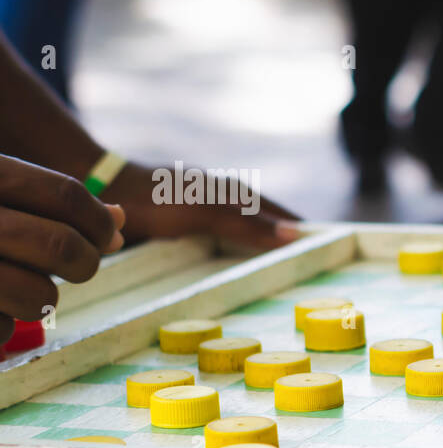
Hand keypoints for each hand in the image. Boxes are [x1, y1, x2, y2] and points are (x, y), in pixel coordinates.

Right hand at [0, 155, 123, 343]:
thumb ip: (44, 198)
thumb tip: (118, 221)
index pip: (66, 196)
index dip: (98, 222)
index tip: (106, 237)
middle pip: (61, 246)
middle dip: (83, 263)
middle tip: (76, 267)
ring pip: (39, 296)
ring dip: (42, 300)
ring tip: (19, 288)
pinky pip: (1, 332)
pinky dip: (1, 330)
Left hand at [102, 162, 300, 250]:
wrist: (105, 187)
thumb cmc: (156, 200)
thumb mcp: (205, 212)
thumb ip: (247, 223)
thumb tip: (294, 235)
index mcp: (235, 194)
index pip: (281, 215)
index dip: (303, 230)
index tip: (331, 245)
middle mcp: (225, 198)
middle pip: (267, 219)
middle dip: (290, 235)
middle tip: (314, 257)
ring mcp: (207, 208)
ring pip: (247, 227)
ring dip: (266, 242)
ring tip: (284, 260)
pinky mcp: (189, 220)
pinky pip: (225, 235)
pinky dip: (240, 246)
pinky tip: (238, 256)